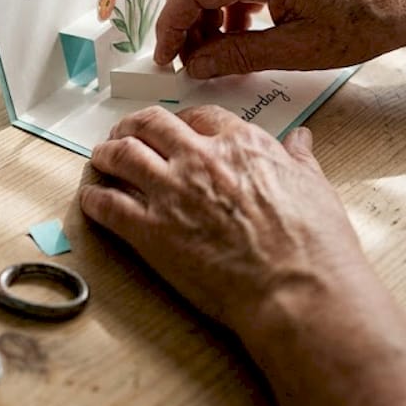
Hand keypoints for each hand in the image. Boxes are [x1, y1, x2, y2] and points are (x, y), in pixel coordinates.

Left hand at [81, 104, 368, 329]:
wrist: (295, 289)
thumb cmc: (313, 244)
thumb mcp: (314, 187)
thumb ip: (298, 158)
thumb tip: (300, 139)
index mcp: (240, 144)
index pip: (199, 117)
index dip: (181, 120)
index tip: (173, 128)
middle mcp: (200, 158)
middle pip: (151, 125)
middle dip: (132, 126)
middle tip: (123, 133)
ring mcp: (171, 193)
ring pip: (122, 156)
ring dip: (106, 154)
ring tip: (101, 158)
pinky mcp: (150, 231)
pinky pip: (109, 206)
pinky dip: (94, 200)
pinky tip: (90, 200)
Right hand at [154, 0, 405, 77]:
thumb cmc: (363, 22)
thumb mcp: (298, 50)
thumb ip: (238, 55)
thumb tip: (196, 65)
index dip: (171, 26)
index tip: (167, 57)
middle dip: (180, 15)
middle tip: (184, 55)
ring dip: (201, 8)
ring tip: (212, 50)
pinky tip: (238, 31)